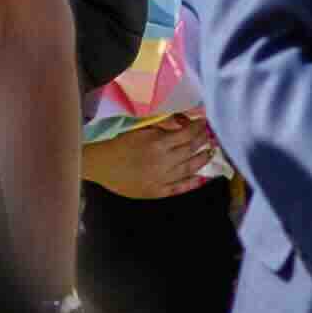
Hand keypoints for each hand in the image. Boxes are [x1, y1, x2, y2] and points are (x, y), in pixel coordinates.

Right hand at [83, 109, 221, 197]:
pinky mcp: (157, 191)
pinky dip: (192, 182)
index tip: (204, 123)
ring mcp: (161, 178)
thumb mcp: (139, 128)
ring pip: (189, 169)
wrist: (100, 165)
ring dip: (202, 160)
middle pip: (190, 150)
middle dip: (203, 141)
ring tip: (210, 153)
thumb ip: (161, 124)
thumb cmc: (118, 143)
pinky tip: (201, 177)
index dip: (198, 128)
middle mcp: (163, 161)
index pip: (187, 134)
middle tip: (209, 136)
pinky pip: (179, 187)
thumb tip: (181, 120)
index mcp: (158, 143)